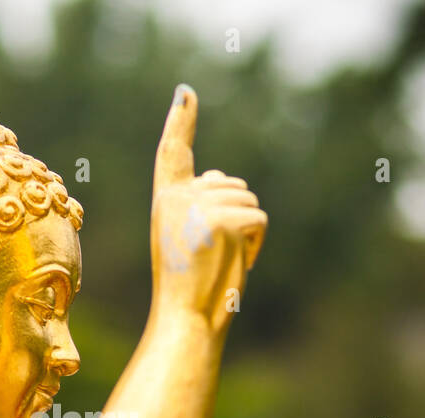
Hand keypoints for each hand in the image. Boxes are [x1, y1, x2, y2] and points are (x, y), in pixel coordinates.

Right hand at [150, 84, 265, 333]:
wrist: (185, 317)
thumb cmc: (189, 284)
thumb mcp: (188, 236)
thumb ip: (201, 202)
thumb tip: (222, 177)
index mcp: (166, 200)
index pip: (173, 152)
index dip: (181, 121)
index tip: (185, 93)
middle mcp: (179, 197)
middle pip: (233, 185)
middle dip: (238, 217)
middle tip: (214, 254)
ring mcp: (200, 207)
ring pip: (249, 202)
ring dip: (247, 233)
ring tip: (221, 260)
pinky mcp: (222, 220)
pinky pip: (258, 220)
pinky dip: (256, 244)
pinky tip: (235, 261)